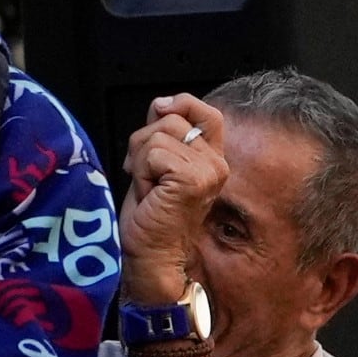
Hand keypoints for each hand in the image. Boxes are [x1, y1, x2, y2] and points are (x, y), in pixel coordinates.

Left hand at [121, 94, 230, 298]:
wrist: (150, 253)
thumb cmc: (150, 212)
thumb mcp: (154, 162)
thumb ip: (163, 132)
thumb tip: (162, 103)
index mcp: (210, 158)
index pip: (204, 111)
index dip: (179, 104)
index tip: (158, 116)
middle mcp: (217, 163)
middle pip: (171, 119)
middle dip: (143, 142)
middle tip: (146, 175)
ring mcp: (210, 172)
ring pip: (158, 135)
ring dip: (139, 159)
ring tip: (148, 187)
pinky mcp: (194, 180)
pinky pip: (154, 152)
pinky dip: (141, 171)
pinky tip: (149, 194)